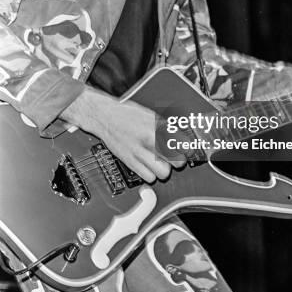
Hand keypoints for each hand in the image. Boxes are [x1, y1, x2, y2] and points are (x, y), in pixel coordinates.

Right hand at [62, 87, 185, 182]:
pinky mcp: (129, 161)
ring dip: (165, 169)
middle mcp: (148, 139)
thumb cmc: (127, 115)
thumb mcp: (151, 115)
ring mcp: (138, 151)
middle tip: (177, 158)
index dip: (187, 148)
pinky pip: (148, 176)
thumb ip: (166, 127)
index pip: (181, 143)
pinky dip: (151, 174)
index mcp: (156, 126)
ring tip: (162, 163)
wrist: (104, 117)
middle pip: (176, 161)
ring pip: (163, 172)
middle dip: (179, 161)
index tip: (188, 150)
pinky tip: (149, 166)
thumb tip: (182, 137)